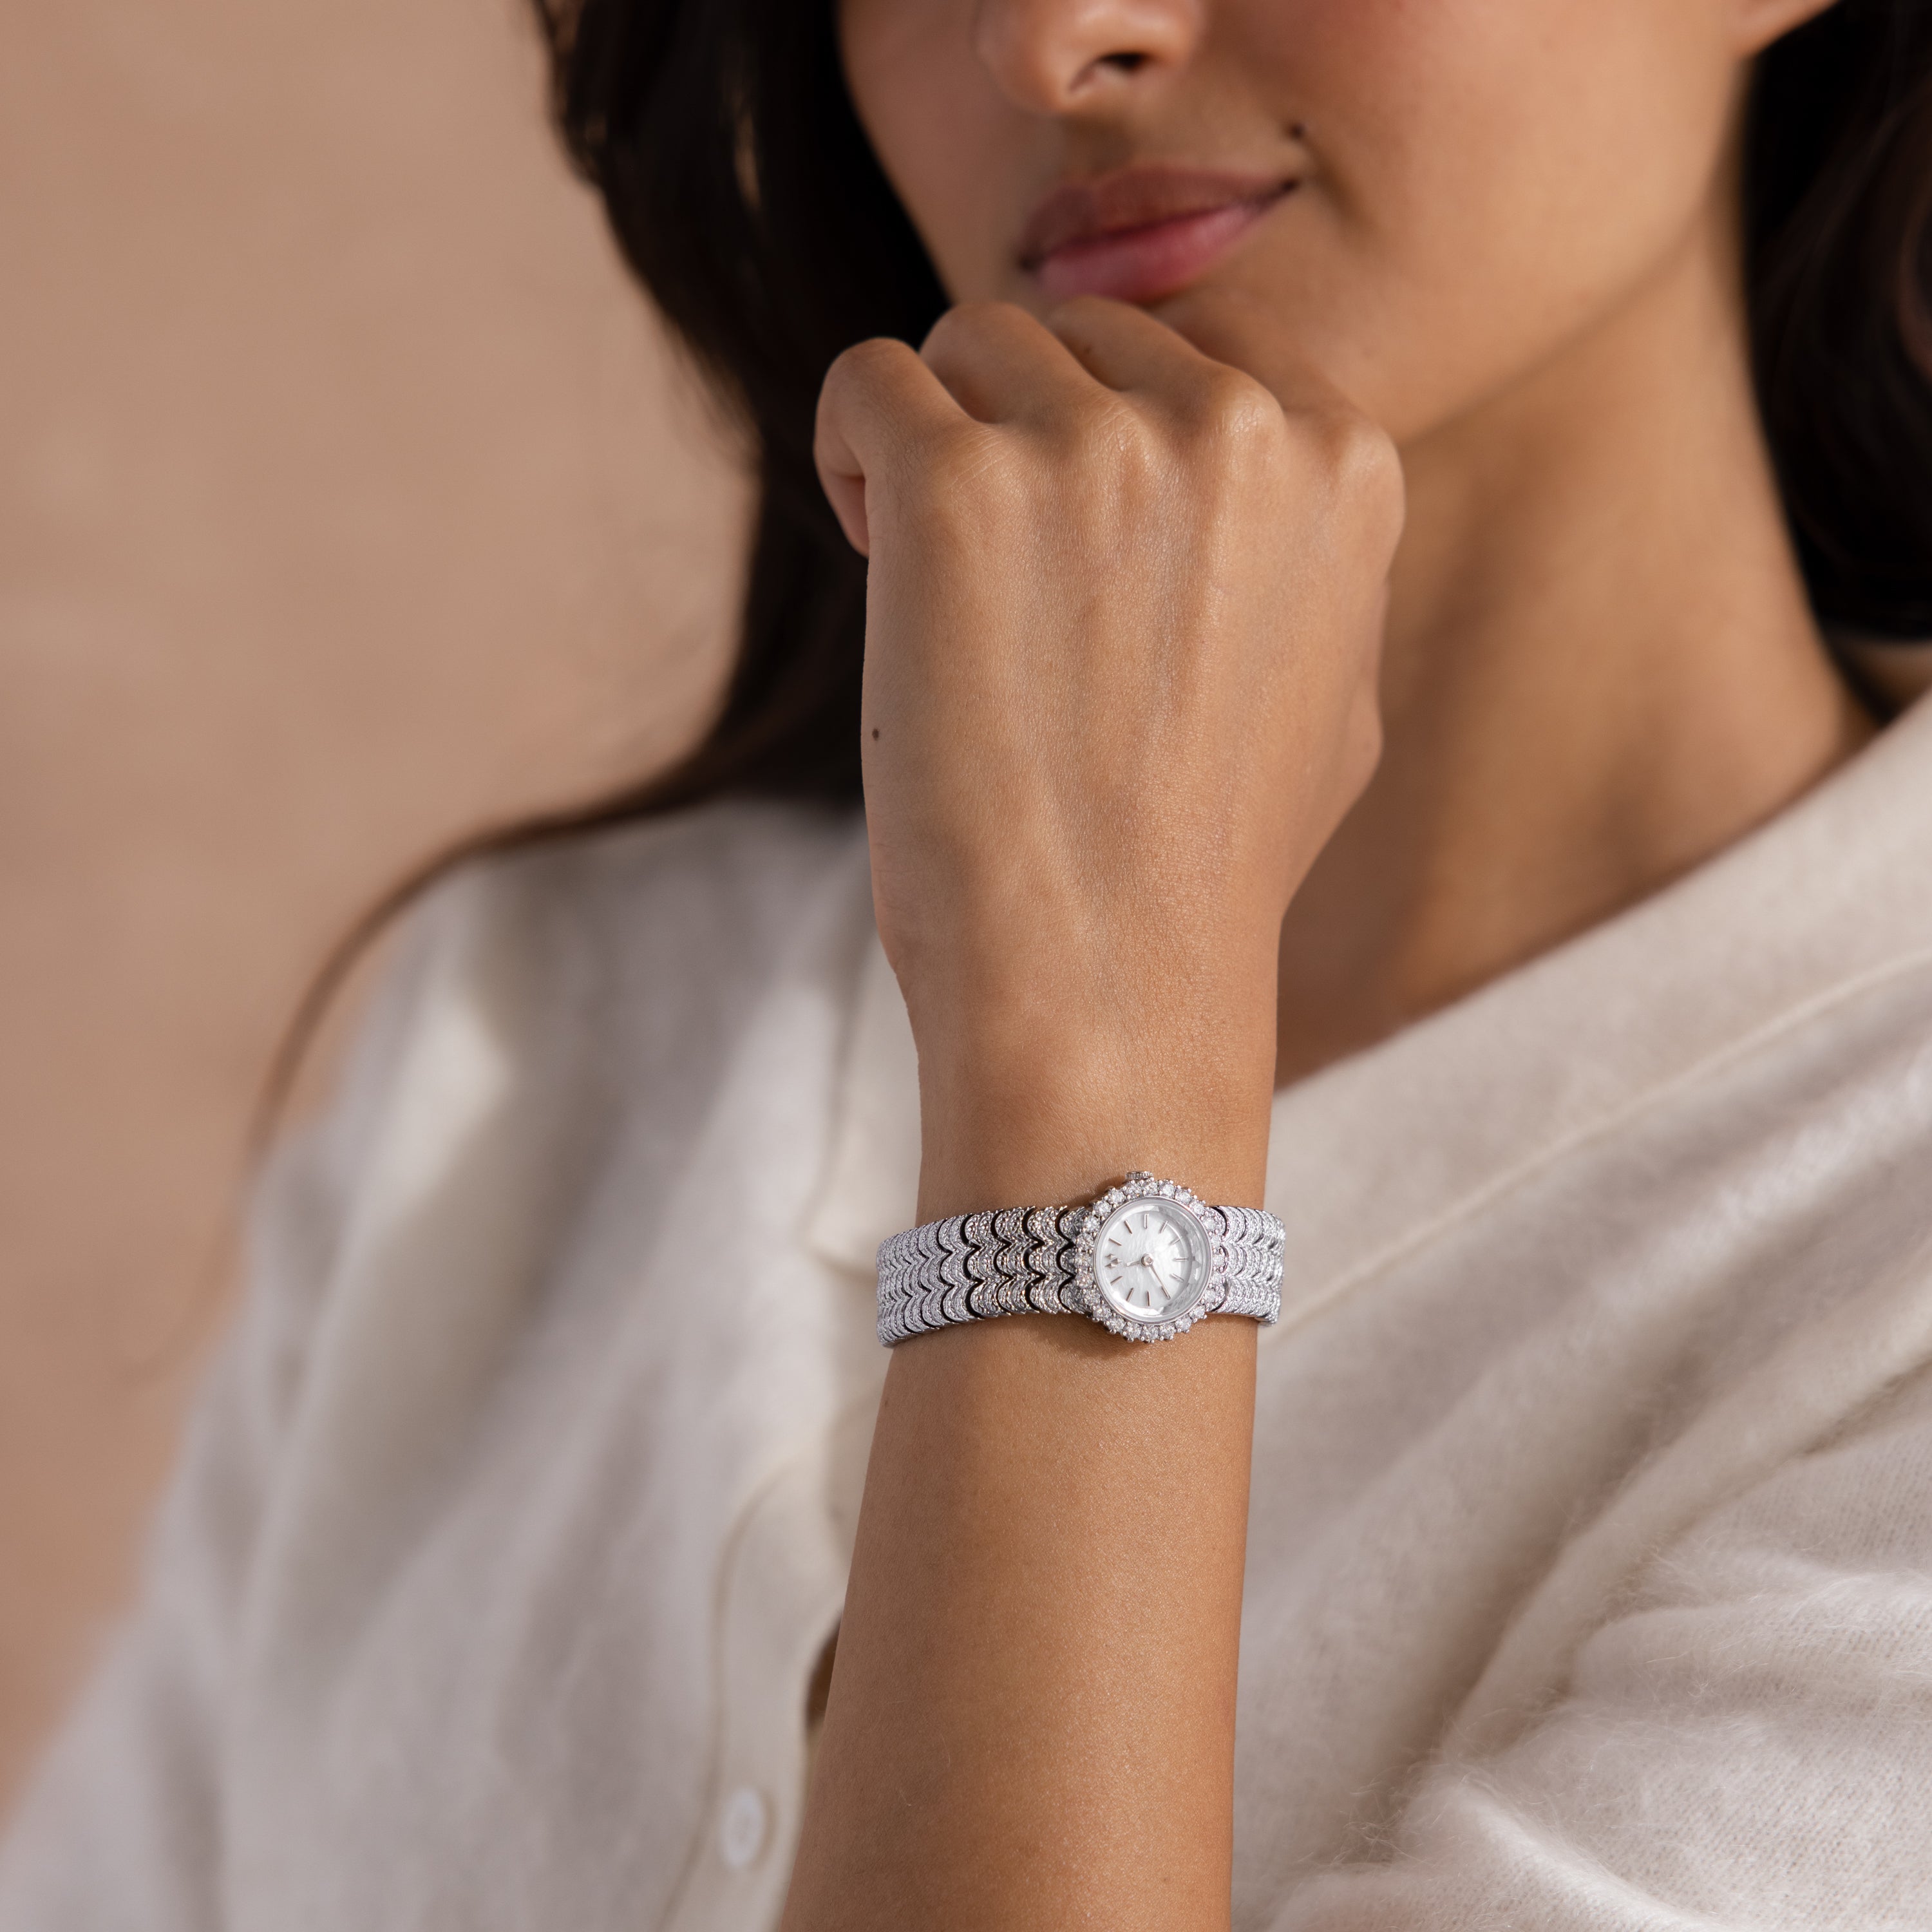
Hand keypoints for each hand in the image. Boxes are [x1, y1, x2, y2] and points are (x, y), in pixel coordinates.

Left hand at [815, 294, 1401, 1216]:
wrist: (1109, 988)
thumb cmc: (1208, 872)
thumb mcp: (1337, 703)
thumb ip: (1311, 568)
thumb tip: (1268, 486)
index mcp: (1345, 461)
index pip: (1194, 351)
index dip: (1116, 431)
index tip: (1079, 542)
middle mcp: (1237, 428)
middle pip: (1077, 336)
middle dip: (1023, 432)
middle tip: (997, 578)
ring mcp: (1096, 449)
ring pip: (968, 346)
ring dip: (938, 441)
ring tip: (930, 580)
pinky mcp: (958, 488)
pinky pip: (865, 382)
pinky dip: (852, 452)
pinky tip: (869, 549)